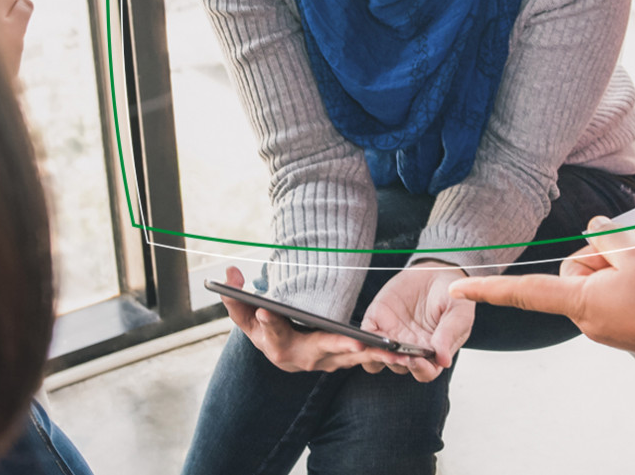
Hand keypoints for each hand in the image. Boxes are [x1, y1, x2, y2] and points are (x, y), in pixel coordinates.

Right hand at [215, 267, 410, 373]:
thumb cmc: (260, 326)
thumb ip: (232, 295)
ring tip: (393, 350)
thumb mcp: (243, 311)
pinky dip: (383, 357)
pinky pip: (364, 359)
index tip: (265, 308)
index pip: (271, 333)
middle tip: (357, 341)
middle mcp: (301, 359)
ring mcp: (324, 362)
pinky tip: (406, 353)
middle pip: (319, 352)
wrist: (277, 349)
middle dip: (338, 347)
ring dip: (371, 356)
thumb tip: (228, 272)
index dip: (268, 322)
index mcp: (274, 345)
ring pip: (349, 360)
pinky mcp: (343, 359)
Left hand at [359, 260, 475, 382]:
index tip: (417, 360)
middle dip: (396, 361)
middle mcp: (410, 350)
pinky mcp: (377, 321)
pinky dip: (361, 340)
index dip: (420, 369)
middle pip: (399, 366)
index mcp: (432, 353)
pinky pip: (366, 336)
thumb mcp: (458, 312)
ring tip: (378, 347)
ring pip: (378, 358)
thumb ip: (449, 334)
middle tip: (396, 353)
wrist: (435, 273)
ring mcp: (392, 337)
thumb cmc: (450, 297)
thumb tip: (443, 360)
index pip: (425, 372)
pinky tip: (360, 338)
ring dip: (376, 356)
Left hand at [451, 217, 634, 369]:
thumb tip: (593, 230)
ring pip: (599, 275)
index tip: (457, 288)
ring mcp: (606, 324)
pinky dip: (632, 275)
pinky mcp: (623, 325)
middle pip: (576, 268)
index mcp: (583, 303)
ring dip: (623, 260)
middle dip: (604, 251)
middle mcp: (589, 318)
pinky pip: (615, 289)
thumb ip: (608, 236)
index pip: (525, 292)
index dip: (489, 288)